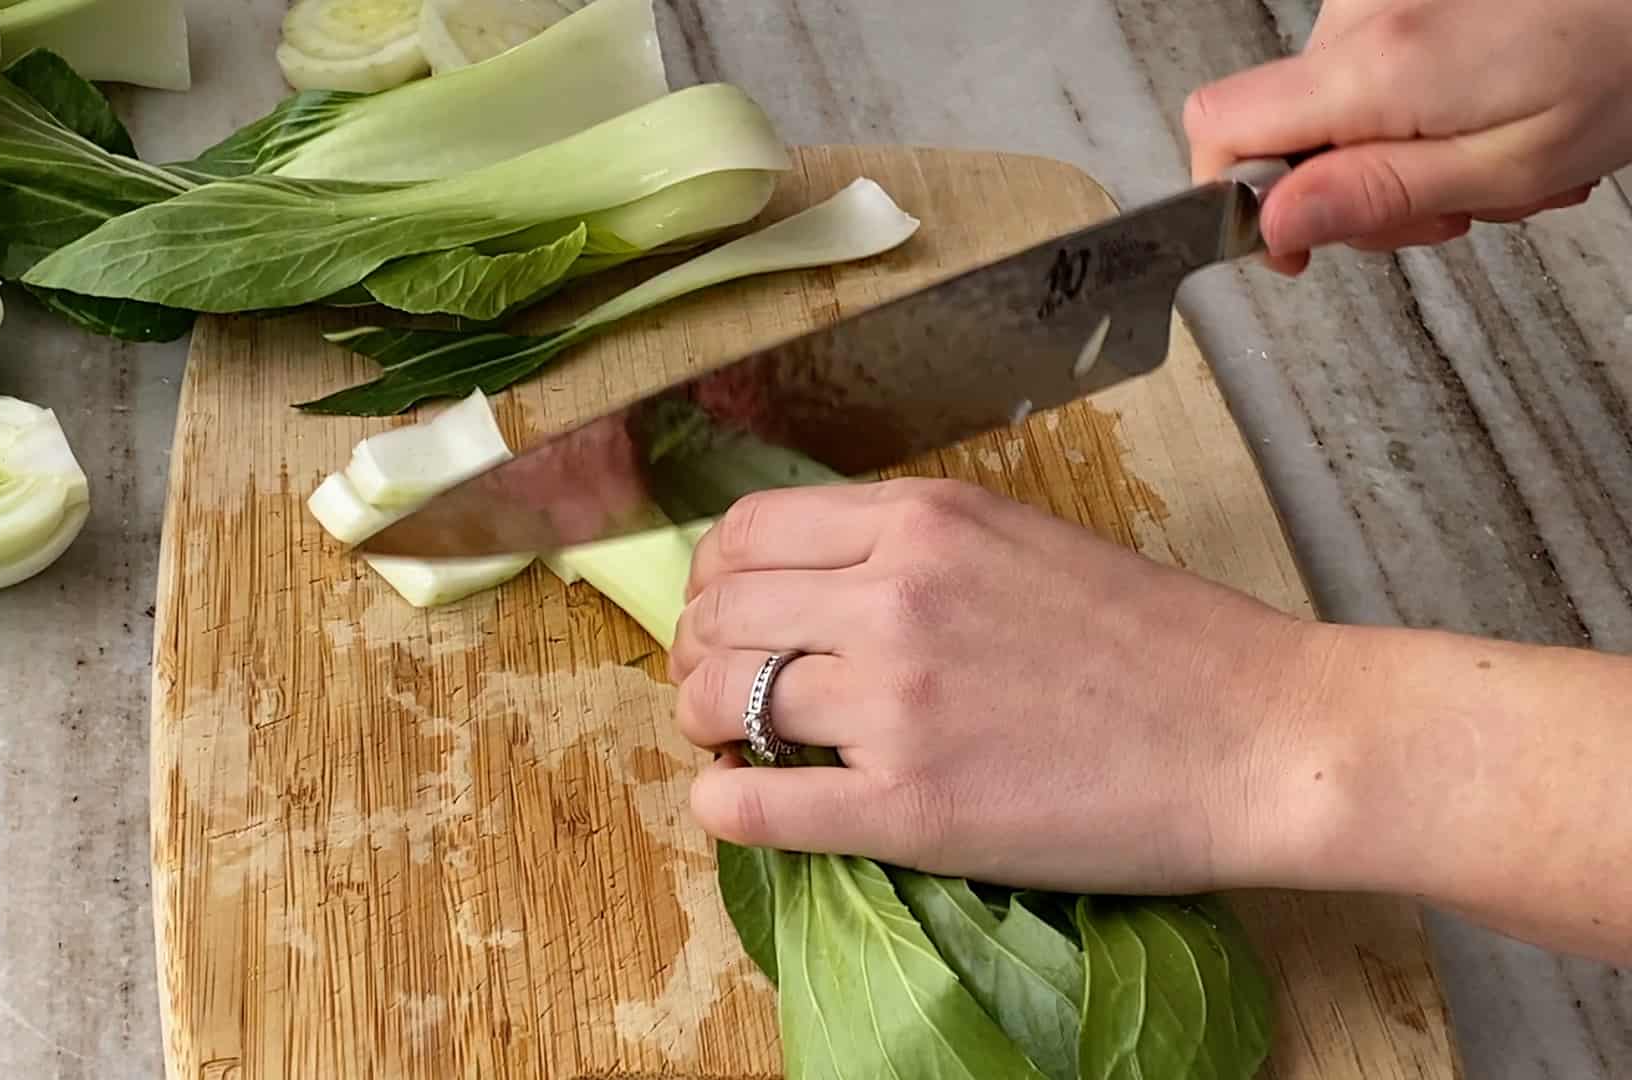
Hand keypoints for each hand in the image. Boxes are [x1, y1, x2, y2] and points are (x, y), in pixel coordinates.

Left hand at [665, 478, 1340, 894]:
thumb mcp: (1024, 542)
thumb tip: (813, 582)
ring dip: (703, 723)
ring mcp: (896, 702)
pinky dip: (723, 806)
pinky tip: (740, 804)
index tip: (726, 614)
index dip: (715, 579)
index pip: (746, 533)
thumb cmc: (1161, 643)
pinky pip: (754, 806)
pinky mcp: (911, 807)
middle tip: (717, 688)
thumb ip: (914, 548)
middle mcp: (894, 594)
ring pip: (716, 699)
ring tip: (733, 743)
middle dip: (697, 652)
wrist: (1262, 735)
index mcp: (923, 520)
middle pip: (718, 613)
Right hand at [1183, 0, 1631, 273]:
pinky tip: (1488, 120)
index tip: (1293, 242)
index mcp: (1378, 64)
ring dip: (1402, 159)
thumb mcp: (1509, 165)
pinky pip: (1374, 75)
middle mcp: (1364, 14)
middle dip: (1353, 192)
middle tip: (1446, 206)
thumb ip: (1380, 194)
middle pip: (1282, 133)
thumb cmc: (1626, 60)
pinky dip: (1421, 116)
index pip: (1221, 126)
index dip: (1238, 198)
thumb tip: (1274, 224)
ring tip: (1490, 161)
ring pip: (1335, 113)